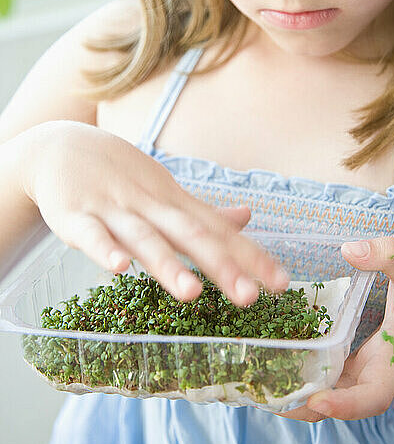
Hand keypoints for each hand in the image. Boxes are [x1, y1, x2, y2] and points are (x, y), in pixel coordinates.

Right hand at [22, 120, 288, 306]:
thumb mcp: (165, 189)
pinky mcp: (76, 217)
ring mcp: (113, 210)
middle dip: (221, 266)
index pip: (219, 231)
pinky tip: (119, 268)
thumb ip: (204, 212)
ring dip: (168, 264)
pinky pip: (92, 236)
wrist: (61, 146)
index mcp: (174, 203)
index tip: (283, 283)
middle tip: (250, 296)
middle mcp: (150, 206)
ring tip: (192, 293)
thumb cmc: (120, 175)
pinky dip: (104, 251)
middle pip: (189, 235)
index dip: (251, 256)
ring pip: (144, 238)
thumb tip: (248, 217)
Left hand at [272, 236, 393, 421]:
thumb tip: (351, 251)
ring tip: (260, 384)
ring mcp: (360, 369)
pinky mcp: (349, 360)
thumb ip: (388, 256)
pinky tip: (272, 358)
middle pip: (340, 401)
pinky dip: (301, 371)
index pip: (372, 397)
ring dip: (297, 391)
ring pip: (328, 389)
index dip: (347, 404)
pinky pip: (324, 373)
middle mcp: (374, 373)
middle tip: (270, 396)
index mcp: (391, 362)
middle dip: (306, 404)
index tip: (318, 400)